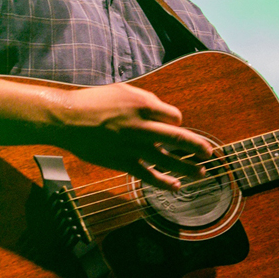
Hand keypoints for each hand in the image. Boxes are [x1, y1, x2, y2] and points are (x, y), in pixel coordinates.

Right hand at [50, 82, 210, 191]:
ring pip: (168, 159)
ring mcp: (134, 146)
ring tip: (202, 172)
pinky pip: (148, 175)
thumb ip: (146, 100)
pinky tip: (176, 186)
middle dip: (197, 146)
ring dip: (188, 167)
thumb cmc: (95, 102)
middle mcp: (142, 126)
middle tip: (210, 153)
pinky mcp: (123, 162)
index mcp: (144, 105)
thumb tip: (163, 112)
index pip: (174, 116)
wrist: (67, 119)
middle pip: (178, 138)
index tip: (176, 125)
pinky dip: (164, 182)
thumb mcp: (123, 91)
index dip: (178, 122)